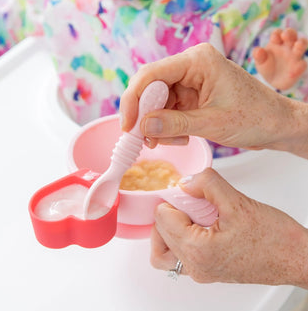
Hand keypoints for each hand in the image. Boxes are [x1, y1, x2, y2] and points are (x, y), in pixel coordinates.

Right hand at [120, 43, 307, 157]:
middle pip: (151, 87)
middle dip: (145, 115)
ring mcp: (190, 81)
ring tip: (168, 141)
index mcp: (198, 61)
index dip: (134, 99)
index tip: (128, 125)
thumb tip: (142, 125)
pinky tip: (179, 138)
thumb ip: (174, 124)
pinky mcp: (192, 95)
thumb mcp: (212, 123)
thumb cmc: (255, 117)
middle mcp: (191, 66)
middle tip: (144, 139)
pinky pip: (168, 109)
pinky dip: (167, 126)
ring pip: (157, 101)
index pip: (151, 74)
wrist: (277, 124)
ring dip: (157, 124)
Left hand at [150, 168, 307, 287]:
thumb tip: (184, 181)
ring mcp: (200, 272)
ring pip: (163, 251)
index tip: (187, 193)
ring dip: (168, 230)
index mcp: (198, 250)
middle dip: (172, 212)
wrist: (296, 258)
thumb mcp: (238, 201)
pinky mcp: (206, 271)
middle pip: (160, 233)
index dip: (173, 199)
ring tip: (189, 215)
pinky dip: (177, 240)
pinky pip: (177, 258)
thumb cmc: (275, 238)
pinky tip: (196, 226)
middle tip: (191, 202)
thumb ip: (206, 184)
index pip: (162, 218)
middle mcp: (195, 267)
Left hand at [253, 28, 307, 89]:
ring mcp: (295, 55)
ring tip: (297, 45)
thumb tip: (258, 50)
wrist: (273, 81)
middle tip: (285, 35)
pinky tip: (296, 67)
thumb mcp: (260, 61)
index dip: (277, 33)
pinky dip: (300, 64)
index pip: (278, 33)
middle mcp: (288, 46)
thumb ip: (258, 55)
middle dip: (289, 32)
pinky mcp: (299, 66)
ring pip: (302, 44)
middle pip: (292, 34)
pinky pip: (302, 64)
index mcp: (276, 42)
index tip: (274, 38)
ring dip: (301, 43)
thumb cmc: (267, 67)